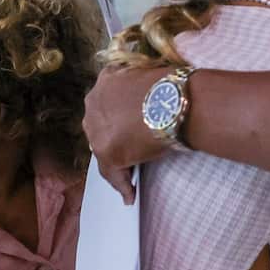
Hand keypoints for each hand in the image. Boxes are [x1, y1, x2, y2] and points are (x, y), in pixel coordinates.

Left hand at [83, 65, 172, 203]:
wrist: (176, 102)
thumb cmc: (172, 85)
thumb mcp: (151, 75)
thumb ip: (142, 84)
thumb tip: (152, 93)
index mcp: (105, 79)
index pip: (108, 103)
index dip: (118, 116)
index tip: (129, 125)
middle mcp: (94, 103)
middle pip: (100, 125)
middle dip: (113, 135)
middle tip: (132, 146)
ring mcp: (97, 129)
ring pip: (104, 150)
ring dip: (117, 159)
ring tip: (132, 172)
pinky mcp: (107, 152)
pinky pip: (112, 173)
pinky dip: (122, 184)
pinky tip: (130, 194)